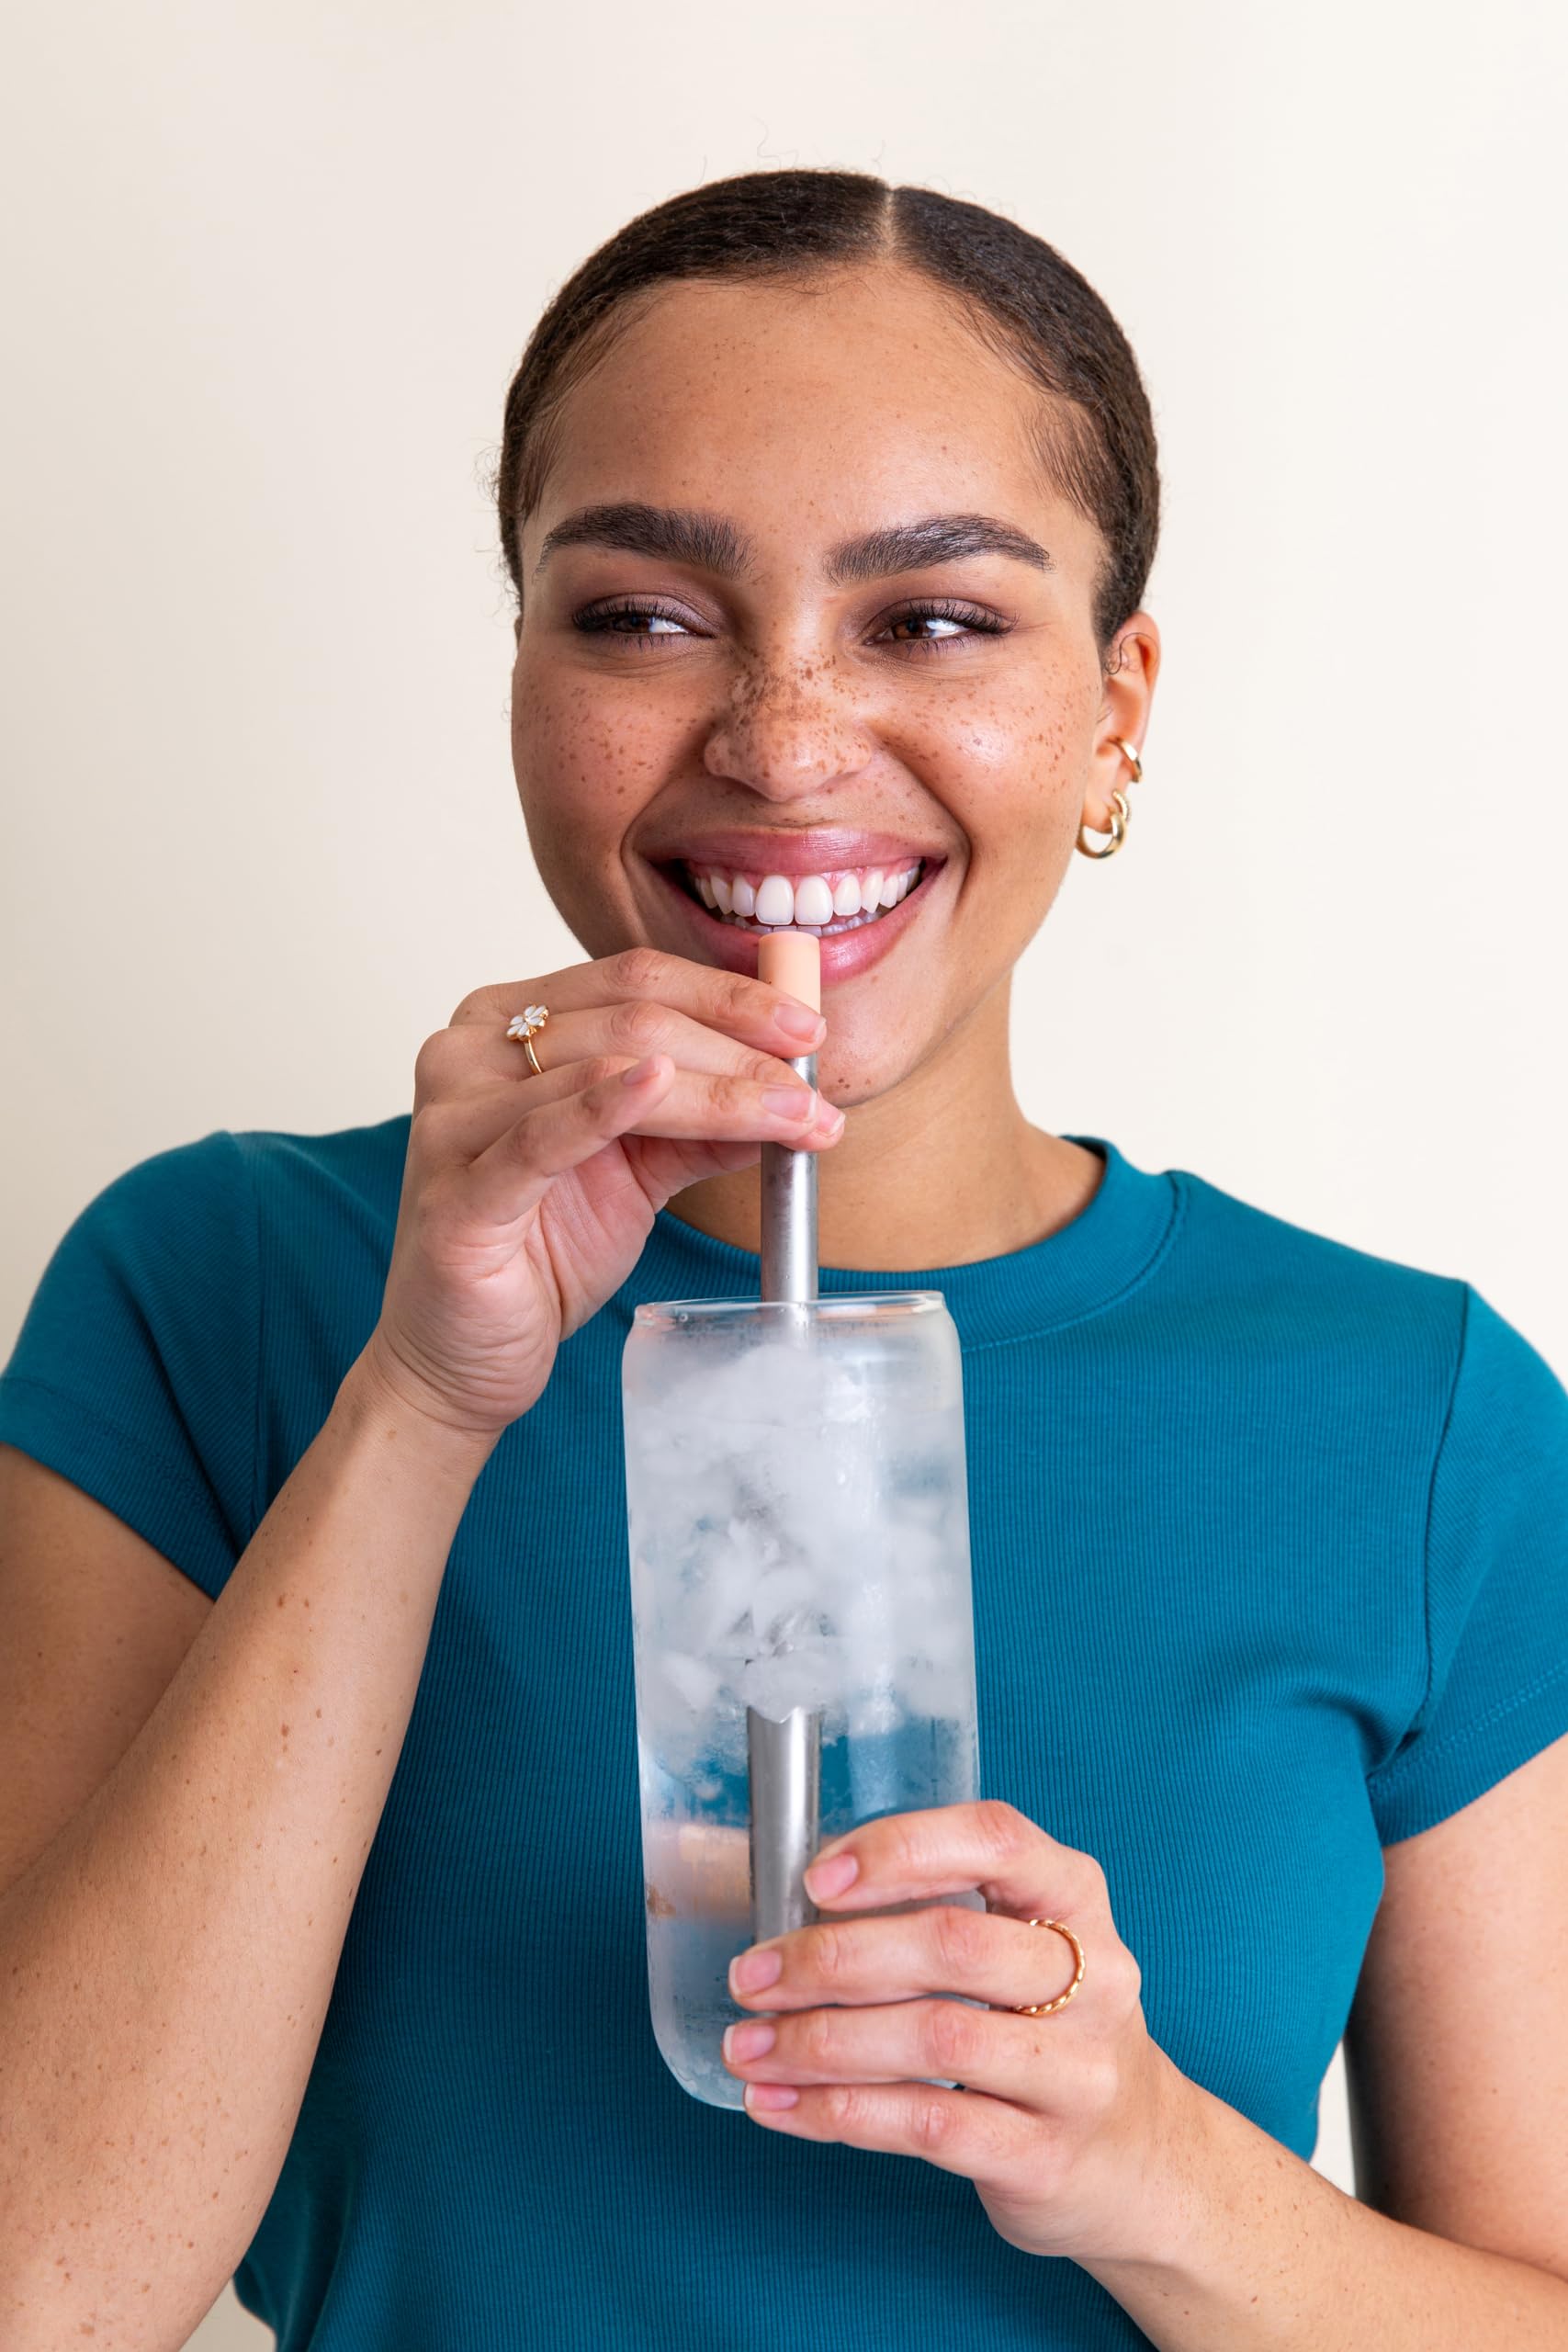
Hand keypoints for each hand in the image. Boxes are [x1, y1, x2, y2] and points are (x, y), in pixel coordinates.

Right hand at [362, 946, 840, 1442]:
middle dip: (739, 1052)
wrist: (464, 1358)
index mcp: (504, 1023)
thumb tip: (791, 1084)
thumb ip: (699, 1121)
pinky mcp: (456, 1192)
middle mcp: (467, 1052)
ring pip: (605, 1070)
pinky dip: (608, 1106)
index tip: (807, 1031)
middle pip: (630, 1020)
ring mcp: (451, 1118)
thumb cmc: (538, 1254)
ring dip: (718, 1094)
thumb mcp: (638, 1170)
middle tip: (812, 1089)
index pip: (633, 979)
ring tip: (793, 1118)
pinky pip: (542, 1137)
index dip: (730, 996)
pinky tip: (664, 1086)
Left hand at [721, 1799, 1177, 2265]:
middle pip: (954, 1944)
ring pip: (935, 2039)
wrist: (1142, 2162)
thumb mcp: (1028, 1950)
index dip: (902, 1848)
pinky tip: (783, 2105)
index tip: (816, 1878)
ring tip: (749, 2047)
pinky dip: (839, 2112)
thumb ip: (942, 1914)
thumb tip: (795, 1913)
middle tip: (752, 1976)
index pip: (995, 1840)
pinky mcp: (1046, 2155)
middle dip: (833, 1958)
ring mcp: (1077, 2072)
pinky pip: (928, 2124)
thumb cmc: (1052, 2033)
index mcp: (1075, 1899)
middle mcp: (1093, 1977)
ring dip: (821, 2042)